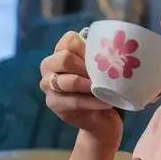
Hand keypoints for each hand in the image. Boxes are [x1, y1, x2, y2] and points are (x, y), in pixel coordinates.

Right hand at [40, 30, 123, 149]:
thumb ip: (99, 55)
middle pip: (65, 59)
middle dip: (88, 67)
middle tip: (104, 75)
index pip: (70, 41)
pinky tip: (107, 103)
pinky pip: (75, 101)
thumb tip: (113, 44)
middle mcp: (48, 66)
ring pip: (69, 81)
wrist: (101, 119)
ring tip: (104, 89)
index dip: (88, 49)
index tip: (104, 59)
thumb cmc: (101, 86)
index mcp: (60, 51)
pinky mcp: (54, 104)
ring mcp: (48, 86)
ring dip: (90, 85)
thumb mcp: (100, 68)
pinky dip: (93, 102)